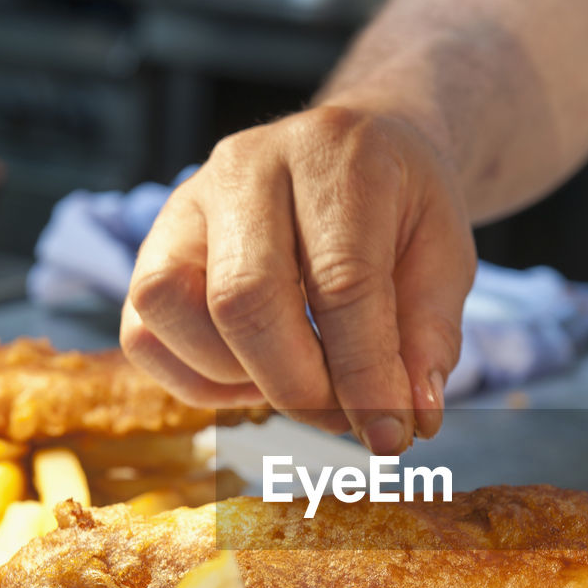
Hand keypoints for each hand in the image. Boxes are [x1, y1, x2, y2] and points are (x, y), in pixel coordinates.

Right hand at [121, 104, 475, 451]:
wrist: (353, 151)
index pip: (341, 283)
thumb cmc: (398, 209)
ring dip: (239, 379)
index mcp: (334, 155)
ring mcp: (185, 203)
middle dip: (298, 387)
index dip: (365, 376)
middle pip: (243, 299)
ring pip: (170, 310)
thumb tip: (410, 419)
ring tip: (301, 383)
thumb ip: (430, 336)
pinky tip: (255, 375)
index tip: (391, 435)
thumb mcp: (445, 257)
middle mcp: (246, 167)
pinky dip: (198, 381)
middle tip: (345, 419)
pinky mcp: (151, 248)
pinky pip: (142, 334)